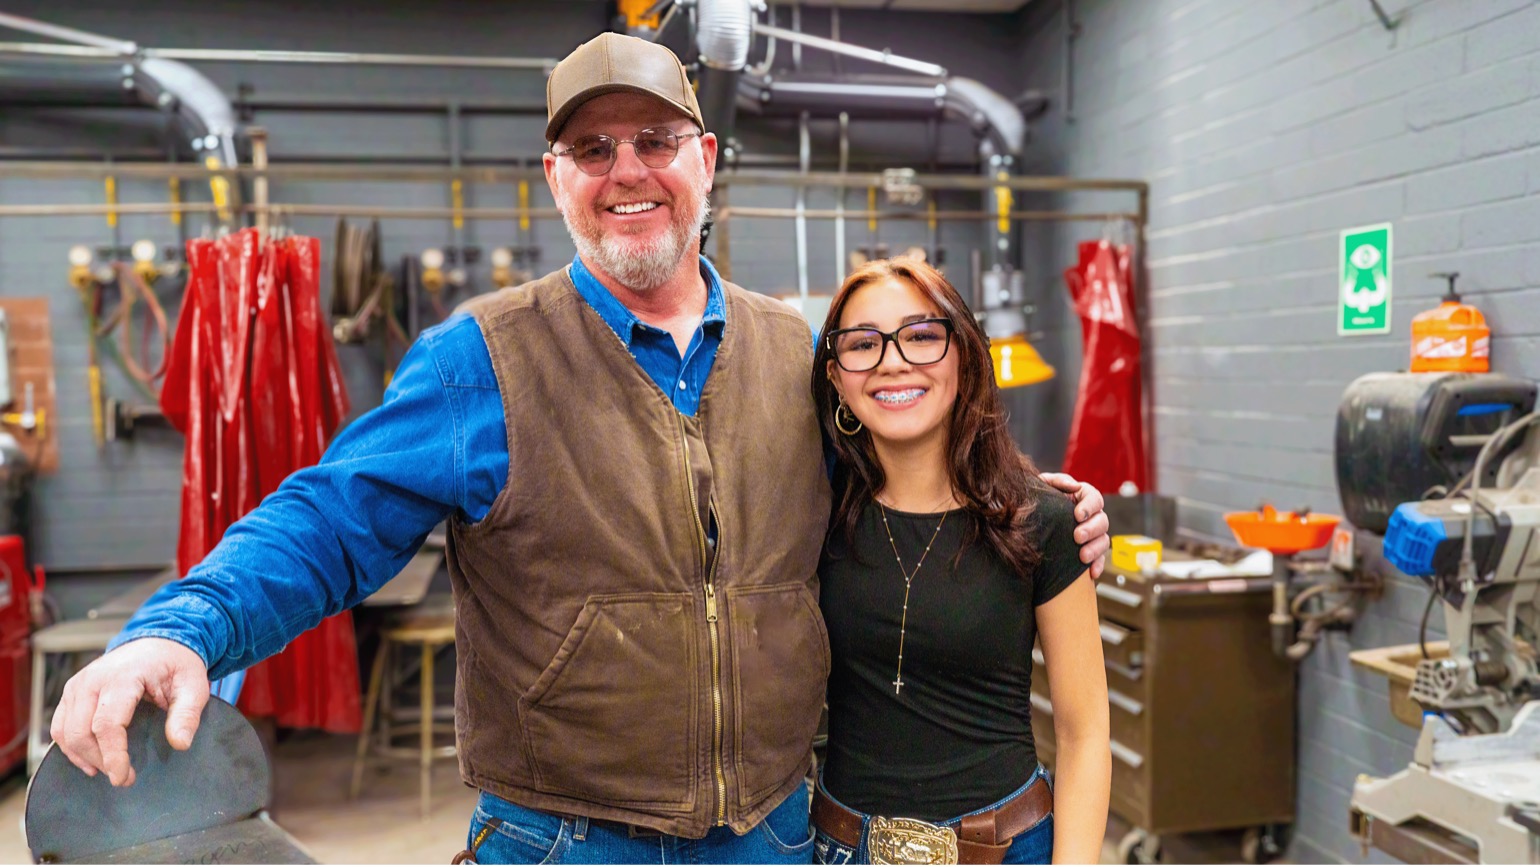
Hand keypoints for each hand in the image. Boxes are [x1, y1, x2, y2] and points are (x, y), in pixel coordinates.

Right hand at [50, 637, 209, 786]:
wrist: (160, 641)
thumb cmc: (176, 663)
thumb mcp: (194, 685)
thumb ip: (187, 714)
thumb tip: (180, 743)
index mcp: (122, 676)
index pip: (107, 724)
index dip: (112, 755)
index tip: (123, 777)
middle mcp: (93, 679)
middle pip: (80, 732)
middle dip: (100, 760)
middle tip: (124, 777)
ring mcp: (78, 684)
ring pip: (65, 732)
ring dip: (83, 757)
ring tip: (109, 770)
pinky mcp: (73, 691)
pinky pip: (60, 726)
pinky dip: (71, 747)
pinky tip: (90, 759)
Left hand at [1040, 473, 1109, 579]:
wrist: (1030, 523)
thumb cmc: (1038, 500)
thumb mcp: (1043, 486)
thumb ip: (1057, 481)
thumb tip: (1075, 486)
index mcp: (1083, 497)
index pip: (1094, 498)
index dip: (1089, 506)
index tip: (1077, 515)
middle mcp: (1092, 516)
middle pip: (1102, 521)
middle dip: (1091, 529)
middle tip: (1077, 536)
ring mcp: (1094, 534)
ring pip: (1104, 540)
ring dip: (1095, 549)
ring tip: (1082, 557)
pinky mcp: (1091, 551)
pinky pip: (1100, 559)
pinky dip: (1097, 565)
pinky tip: (1092, 573)